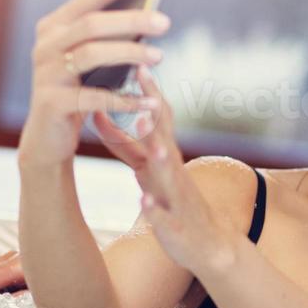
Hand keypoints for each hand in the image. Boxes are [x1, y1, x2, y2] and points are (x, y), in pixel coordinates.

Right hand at [17, 0, 169, 168]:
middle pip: (92, 24)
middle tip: (165, 22)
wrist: (47, 135)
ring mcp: (45, 73)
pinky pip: (94, 97)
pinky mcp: (52, 103)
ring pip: (91, 55)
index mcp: (53, 26)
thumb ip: (86, 18)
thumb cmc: (72, 87)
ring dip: (130, 54)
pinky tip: (149, 102)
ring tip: (160, 57)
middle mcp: (45, 45)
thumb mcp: (77, 51)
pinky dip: (125, 99)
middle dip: (132, 20)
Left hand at [92, 65, 237, 273]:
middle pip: (166, 136)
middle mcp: (175, 171)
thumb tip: (99, 111)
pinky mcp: (176, 226)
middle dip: (155, 110)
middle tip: (144, 81)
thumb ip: (125, 143)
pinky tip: (143, 203)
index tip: (136, 61)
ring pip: (171, 173)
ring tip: (150, 138)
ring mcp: (178, 198)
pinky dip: (155, 209)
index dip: (148, 92)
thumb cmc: (172, 203)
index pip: (159, 118)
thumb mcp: (146, 168)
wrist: (208, 246)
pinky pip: (165, 217)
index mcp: (166, 156)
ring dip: (161, 155)